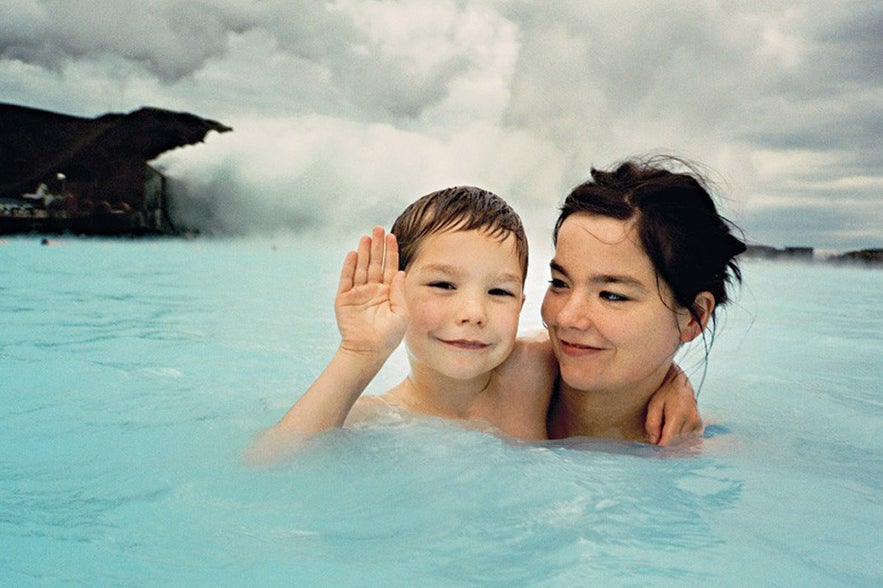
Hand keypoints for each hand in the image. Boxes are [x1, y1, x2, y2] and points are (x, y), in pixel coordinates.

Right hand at [335, 226, 407, 357]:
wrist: (367, 351)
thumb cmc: (388, 337)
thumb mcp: (401, 314)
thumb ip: (400, 292)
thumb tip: (401, 272)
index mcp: (388, 292)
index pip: (390, 267)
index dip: (391, 252)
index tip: (392, 236)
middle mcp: (373, 290)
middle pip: (375, 263)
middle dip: (377, 246)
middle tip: (377, 228)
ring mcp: (358, 293)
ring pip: (361, 267)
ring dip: (364, 252)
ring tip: (366, 236)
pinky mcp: (344, 298)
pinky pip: (346, 279)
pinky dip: (349, 266)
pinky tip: (354, 254)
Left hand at [645, 364, 703, 444]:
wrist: (680, 383)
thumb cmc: (664, 393)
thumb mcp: (654, 405)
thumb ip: (652, 423)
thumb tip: (654, 441)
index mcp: (679, 414)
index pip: (669, 440)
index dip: (659, 446)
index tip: (652, 447)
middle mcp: (691, 420)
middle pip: (675, 442)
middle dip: (664, 442)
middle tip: (656, 438)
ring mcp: (697, 423)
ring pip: (682, 442)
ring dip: (673, 440)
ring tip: (665, 430)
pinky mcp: (699, 425)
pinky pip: (689, 438)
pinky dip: (680, 438)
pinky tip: (674, 430)